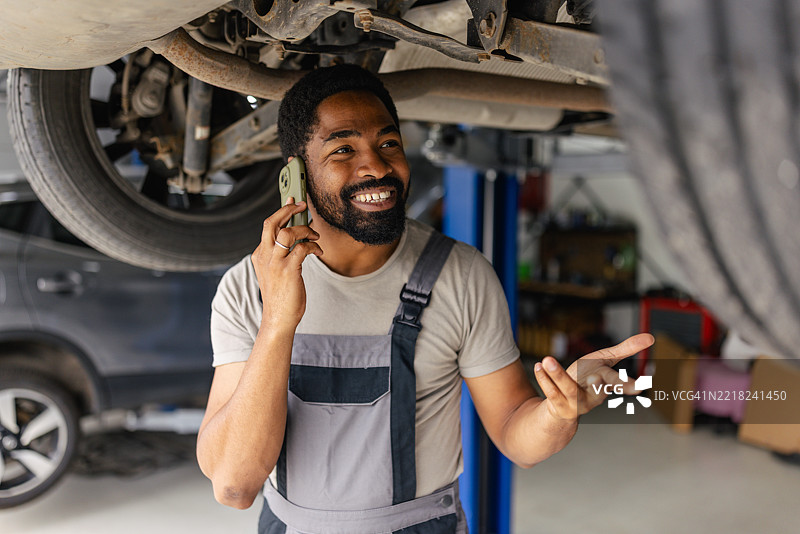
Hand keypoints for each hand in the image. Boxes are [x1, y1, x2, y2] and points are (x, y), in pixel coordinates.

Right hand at [251, 196, 322, 331]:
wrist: (278, 318)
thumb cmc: (281, 296)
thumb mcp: (275, 271)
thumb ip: (280, 254)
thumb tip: (297, 235)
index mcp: (260, 255)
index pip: (268, 226)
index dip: (282, 212)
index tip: (292, 202)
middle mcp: (264, 256)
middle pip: (272, 222)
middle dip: (288, 210)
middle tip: (302, 206)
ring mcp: (275, 263)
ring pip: (288, 232)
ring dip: (305, 229)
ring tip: (314, 235)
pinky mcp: (288, 271)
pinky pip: (302, 248)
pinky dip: (313, 246)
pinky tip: (318, 251)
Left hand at [533, 333, 653, 421]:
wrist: (564, 409)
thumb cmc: (587, 380)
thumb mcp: (604, 362)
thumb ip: (625, 350)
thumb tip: (651, 337)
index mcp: (606, 383)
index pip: (616, 382)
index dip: (627, 385)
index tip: (638, 387)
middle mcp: (593, 395)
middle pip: (598, 388)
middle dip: (599, 384)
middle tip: (595, 377)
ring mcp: (575, 401)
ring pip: (567, 389)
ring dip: (557, 375)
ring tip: (546, 360)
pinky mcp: (558, 404)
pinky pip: (551, 391)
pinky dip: (544, 378)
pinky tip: (538, 366)